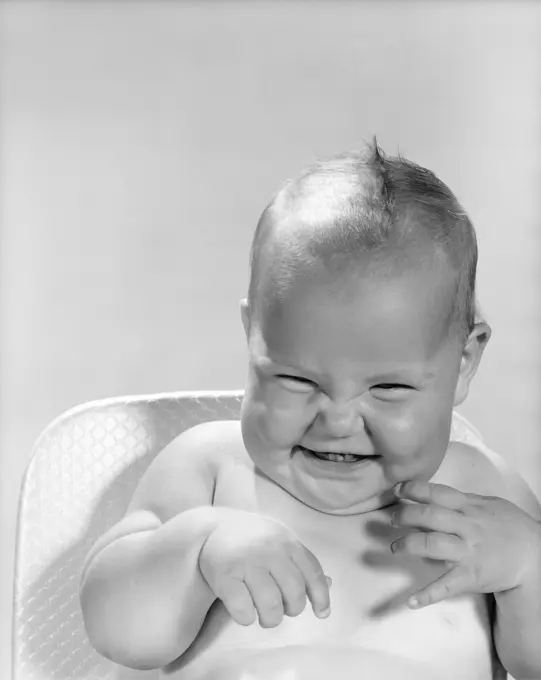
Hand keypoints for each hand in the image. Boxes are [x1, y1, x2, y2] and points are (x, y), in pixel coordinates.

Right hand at [199, 510, 330, 627]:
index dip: (321, 597)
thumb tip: (330, 584)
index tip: (322, 614)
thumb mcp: (280, 543)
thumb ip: (301, 563)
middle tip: (282, 610)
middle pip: (294, 594)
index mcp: (287, 542)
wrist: (211, 529)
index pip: (313, 573)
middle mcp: (270, 550)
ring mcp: (246, 562)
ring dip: (270, 619)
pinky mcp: (224, 576)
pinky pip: (244, 612)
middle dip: (292, 610)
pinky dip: (246, 618)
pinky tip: (243, 610)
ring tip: (263, 615)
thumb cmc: (253, 541)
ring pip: (271, 607)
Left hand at [390, 480, 540, 608]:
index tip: (397, 489)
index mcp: (470, 507)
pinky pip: (446, 585)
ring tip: (394, 547)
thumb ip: (462, 499)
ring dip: (408, 544)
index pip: (437, 493)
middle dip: (405, 515)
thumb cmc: (510, 527)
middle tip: (391, 518)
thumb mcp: (489, 504)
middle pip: (430, 516)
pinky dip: (428, 594)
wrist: (534, 556)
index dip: (414, 489)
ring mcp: (468, 552)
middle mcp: (467, 527)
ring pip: (432, 544)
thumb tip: (432, 494)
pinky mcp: (470, 576)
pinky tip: (411, 601)